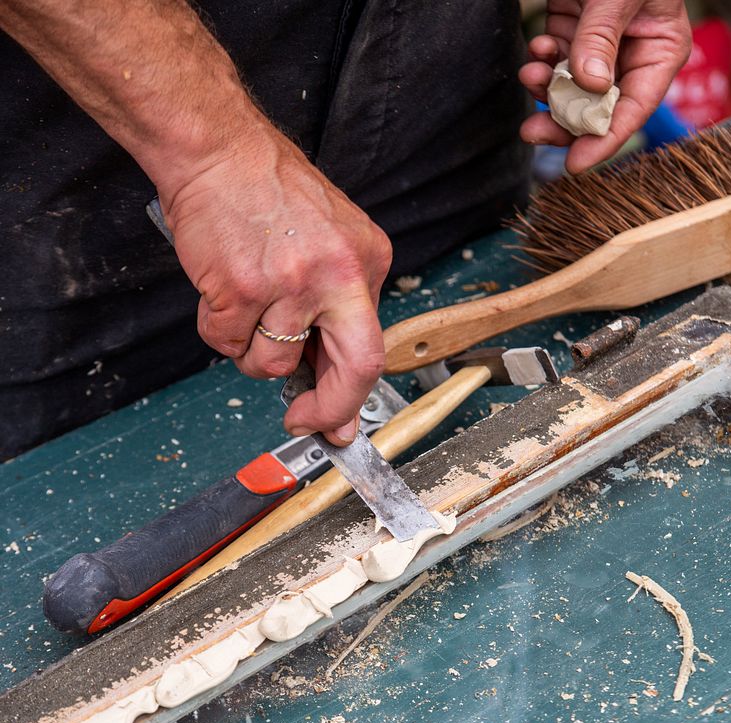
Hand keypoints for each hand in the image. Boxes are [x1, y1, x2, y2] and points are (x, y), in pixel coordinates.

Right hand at [160, 122, 391, 445]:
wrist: (216, 149)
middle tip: (302, 421)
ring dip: (252, 353)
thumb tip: (330, 386)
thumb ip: (334, 312)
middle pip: (355, 368)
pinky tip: (222, 293)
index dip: (351, 397)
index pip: (373, 349)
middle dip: (329, 409)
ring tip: (245, 307)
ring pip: (272, 364)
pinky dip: (219, 330)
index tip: (334, 423)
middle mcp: (337, 274)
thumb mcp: (328, 243)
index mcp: (365, 261)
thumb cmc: (267, 194)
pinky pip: (227, 343)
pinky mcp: (241, 288)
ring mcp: (290, 282)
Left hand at [519, 0, 691, 172]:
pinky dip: (542, 62)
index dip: (604, 139)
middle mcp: (631, 54)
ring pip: (570, 89)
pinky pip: (555, 62)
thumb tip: (588, 86)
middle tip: (532, 133)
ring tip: (531, 77)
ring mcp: (601, 45)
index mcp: (659, 48)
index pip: (633, 108)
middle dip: (562, 121)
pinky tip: (537, 50)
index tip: (574, 164)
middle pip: (596, 108)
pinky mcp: (574, 31)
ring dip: (546, 90)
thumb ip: (601, 37)